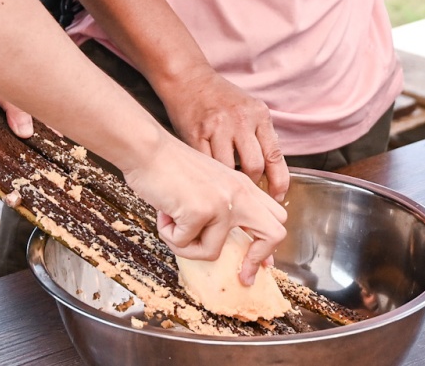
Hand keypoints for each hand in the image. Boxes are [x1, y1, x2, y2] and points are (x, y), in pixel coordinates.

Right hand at [122, 131, 287, 284]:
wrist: (148, 148)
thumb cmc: (169, 166)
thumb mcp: (208, 183)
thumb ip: (222, 206)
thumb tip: (225, 243)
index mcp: (243, 186)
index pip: (276, 216)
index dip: (269, 246)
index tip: (261, 265)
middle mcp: (239, 193)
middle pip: (274, 234)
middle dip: (258, 260)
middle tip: (243, 276)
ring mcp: (222, 203)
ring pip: (212, 251)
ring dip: (186, 245)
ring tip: (172, 222)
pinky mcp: (200, 211)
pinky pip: (183, 243)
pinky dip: (168, 234)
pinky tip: (164, 212)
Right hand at [159, 67, 290, 202]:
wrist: (188, 79)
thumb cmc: (220, 98)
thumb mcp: (249, 109)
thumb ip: (260, 137)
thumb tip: (272, 173)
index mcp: (259, 115)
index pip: (275, 155)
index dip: (279, 182)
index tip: (278, 197)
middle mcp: (241, 120)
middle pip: (254, 167)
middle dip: (253, 185)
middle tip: (249, 193)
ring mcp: (218, 127)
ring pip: (230, 170)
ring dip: (229, 184)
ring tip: (228, 187)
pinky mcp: (196, 135)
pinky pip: (207, 166)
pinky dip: (211, 177)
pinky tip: (210, 178)